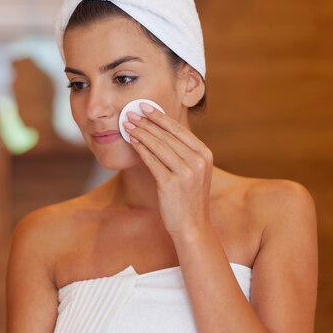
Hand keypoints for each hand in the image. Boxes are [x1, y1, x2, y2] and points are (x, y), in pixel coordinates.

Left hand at [124, 102, 213, 236]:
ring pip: (158, 145)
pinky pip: (152, 161)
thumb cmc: (189, 198)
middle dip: (147, 122)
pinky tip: (132, 141)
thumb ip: (184, 153)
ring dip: (141, 132)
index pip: (179, 130)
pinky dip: (140, 148)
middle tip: (131, 112)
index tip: (145, 107)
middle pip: (167, 135)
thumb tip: (160, 131)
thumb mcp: (193, 171)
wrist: (192, 225)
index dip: (160, 117)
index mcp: (205, 154)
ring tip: (128, 124)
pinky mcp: (171, 183)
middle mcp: (197, 161)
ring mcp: (185, 172)